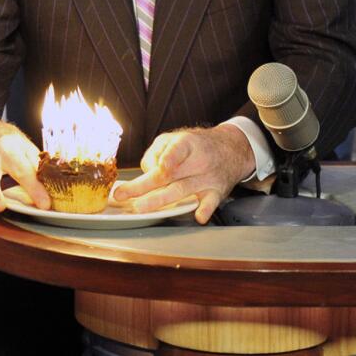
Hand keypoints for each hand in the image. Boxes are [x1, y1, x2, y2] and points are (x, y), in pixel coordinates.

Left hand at [113, 125, 254, 223]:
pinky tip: (199, 216)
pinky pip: (211, 202)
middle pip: (169, 175)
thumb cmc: (196, 146)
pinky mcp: (216, 191)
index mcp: (186, 144)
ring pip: (182, 190)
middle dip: (145, 186)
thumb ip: (157, 153)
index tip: (160, 167)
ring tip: (142, 207)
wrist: (230, 149)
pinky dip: (205, 209)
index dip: (168, 158)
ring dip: (161, 200)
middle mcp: (196, 161)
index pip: (176, 150)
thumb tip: (146, 171)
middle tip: (124, 194)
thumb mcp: (174, 139)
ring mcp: (206, 178)